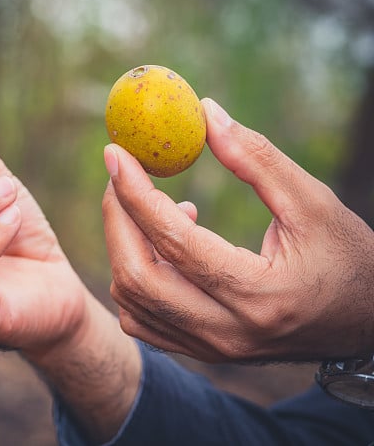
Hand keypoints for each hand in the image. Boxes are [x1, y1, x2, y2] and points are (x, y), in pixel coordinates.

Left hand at [103, 98, 373, 362]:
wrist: (368, 322)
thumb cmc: (347, 256)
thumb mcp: (313, 202)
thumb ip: (257, 158)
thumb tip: (204, 112)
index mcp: (260, 294)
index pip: (176, 242)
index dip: (137, 194)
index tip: (116, 154)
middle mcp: (229, 333)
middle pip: (138, 278)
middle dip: (118, 220)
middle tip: (121, 177)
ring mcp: (212, 349)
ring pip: (132, 302)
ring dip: (127, 246)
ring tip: (161, 209)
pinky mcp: (203, 352)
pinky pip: (143, 320)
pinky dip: (135, 278)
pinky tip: (166, 249)